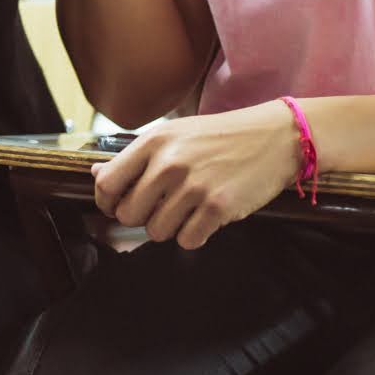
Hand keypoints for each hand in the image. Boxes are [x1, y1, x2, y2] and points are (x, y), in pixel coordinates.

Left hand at [91, 102, 304, 248]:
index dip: (107, 201)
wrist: (277, 137)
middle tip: (160, 208)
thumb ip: (135, 156)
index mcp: (153, 142)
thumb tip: (97, 174)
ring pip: (156, 232)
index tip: (117, 205)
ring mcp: (194, 187)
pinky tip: (204, 218)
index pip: (107, 184)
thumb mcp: (174, 133)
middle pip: (129, 214)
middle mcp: (169, 164)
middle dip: (141, 217)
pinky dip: (193, 236)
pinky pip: (187, 241)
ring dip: (169, 228)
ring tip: (186, 210)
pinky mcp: (218, 208)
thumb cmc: (222, 136)